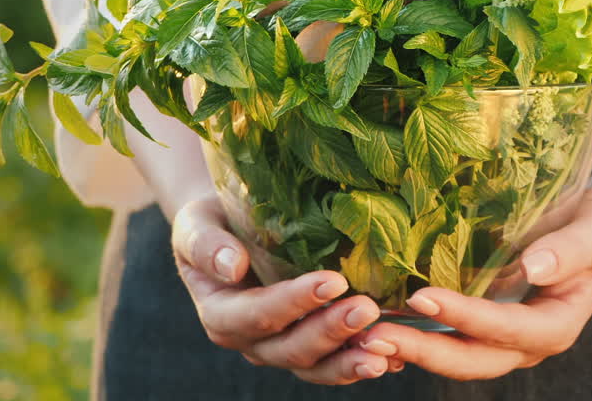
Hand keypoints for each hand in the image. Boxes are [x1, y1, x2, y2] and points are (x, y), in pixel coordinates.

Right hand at [171, 195, 402, 383]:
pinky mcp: (308, 346)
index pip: (257, 315)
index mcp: (221, 314)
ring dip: (351, 360)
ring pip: (317, 367)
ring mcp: (281, 348)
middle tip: (367, 309)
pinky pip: (335, 363)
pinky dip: (363, 360)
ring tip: (387, 350)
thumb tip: (231, 265)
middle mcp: (251, 341)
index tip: (333, 281)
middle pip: (291, 349)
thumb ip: (206, 245)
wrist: (227, 231)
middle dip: (331, 332)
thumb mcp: (196, 226)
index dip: (294, 302)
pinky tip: (395, 356)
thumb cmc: (211, 223)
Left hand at [351, 186, 591, 379]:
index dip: (464, 317)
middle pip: (470, 359)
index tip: (423, 296)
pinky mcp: (487, 325)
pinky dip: (416, 334)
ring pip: (454, 356)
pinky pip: (449, 338)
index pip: (503, 329)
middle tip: (374, 334)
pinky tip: (380, 321)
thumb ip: (567, 251)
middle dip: (422, 352)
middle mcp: (527, 343)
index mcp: (555, 326)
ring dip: (411, 350)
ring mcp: (505, 339)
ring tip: (364, 338)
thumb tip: (533, 267)